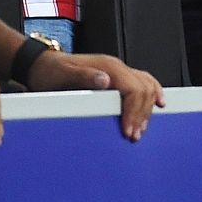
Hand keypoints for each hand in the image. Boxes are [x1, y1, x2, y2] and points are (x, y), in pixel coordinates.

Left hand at [25, 50, 163, 140]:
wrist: (42, 65)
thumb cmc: (50, 72)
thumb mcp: (62, 75)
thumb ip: (83, 77)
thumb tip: (105, 80)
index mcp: (108, 67)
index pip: (133, 89)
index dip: (134, 111)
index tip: (129, 130)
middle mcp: (117, 67)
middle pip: (144, 89)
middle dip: (142, 115)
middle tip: (135, 136)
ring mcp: (119, 71)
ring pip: (147, 86)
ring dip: (147, 109)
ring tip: (141, 129)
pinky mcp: (118, 77)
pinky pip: (144, 83)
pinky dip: (153, 93)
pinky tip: (158, 103)